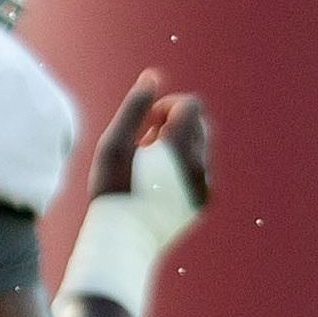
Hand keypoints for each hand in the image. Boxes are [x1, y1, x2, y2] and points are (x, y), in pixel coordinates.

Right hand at [90, 67, 212, 233]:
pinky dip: (181, 171)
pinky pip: (200, 173)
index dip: (165, 108)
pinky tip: (156, 188)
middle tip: (145, 146)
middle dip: (174, 126)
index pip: (190, 104)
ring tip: (148, 168)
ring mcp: (205, 184)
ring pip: (200, 149)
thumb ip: (135, 107)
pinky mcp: (203, 203)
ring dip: (177, 149)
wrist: (122, 241)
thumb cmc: (111, 191)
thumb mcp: (114, 144)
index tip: (144, 126)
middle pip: (200, 124)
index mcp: (181, 146)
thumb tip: (153, 75)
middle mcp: (201, 163)